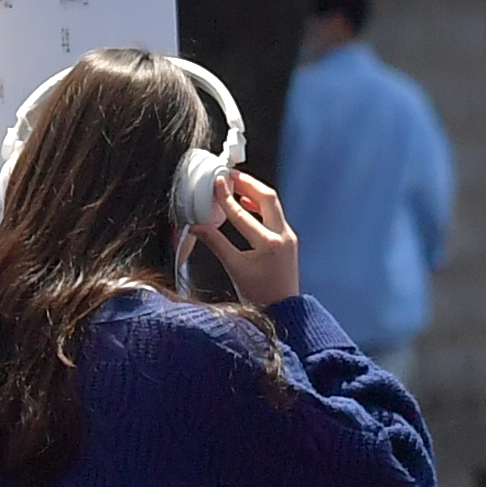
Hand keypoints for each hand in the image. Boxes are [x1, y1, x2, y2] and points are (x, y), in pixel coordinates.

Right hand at [198, 169, 300, 306]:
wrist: (282, 310)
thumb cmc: (259, 295)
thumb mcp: (234, 268)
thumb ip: (216, 244)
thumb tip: (197, 226)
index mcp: (268, 244)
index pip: (242, 213)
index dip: (226, 196)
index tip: (216, 182)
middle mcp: (283, 236)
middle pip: (267, 198)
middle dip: (248, 183)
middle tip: (230, 175)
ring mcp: (288, 236)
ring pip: (273, 204)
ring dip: (255, 192)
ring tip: (236, 185)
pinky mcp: (288, 240)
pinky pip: (275, 214)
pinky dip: (261, 205)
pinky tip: (247, 204)